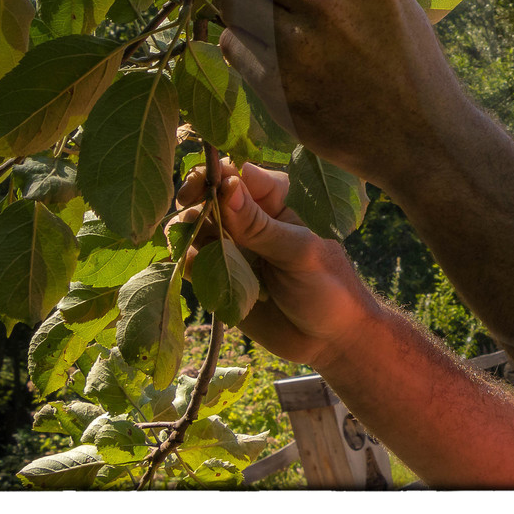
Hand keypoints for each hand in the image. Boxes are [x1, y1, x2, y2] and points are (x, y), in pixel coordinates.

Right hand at [171, 159, 375, 370]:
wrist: (328, 339)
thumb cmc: (328, 287)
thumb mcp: (300, 253)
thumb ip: (261, 225)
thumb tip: (227, 187)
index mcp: (278, 200)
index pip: (241, 174)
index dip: (218, 174)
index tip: (204, 187)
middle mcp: (251, 217)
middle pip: (209, 194)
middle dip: (195, 198)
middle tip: (188, 207)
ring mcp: (233, 245)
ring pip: (194, 224)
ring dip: (188, 231)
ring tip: (199, 247)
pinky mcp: (218, 274)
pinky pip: (190, 259)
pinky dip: (185, 260)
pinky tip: (195, 270)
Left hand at [208, 0, 471, 185]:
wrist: (423, 137)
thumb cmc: (407, 56)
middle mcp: (326, 2)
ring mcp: (299, 48)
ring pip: (232, 0)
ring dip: (235, 0)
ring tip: (262, 11)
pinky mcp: (278, 89)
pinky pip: (231, 46)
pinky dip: (238, 41)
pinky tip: (267, 49)